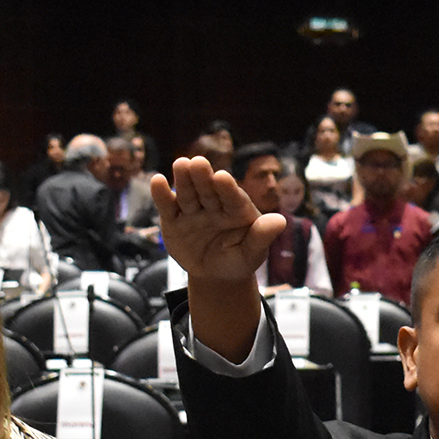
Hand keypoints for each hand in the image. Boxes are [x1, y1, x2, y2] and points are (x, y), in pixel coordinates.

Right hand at [151, 156, 279, 285]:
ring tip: (181, 164)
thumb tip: (280, 221)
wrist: (216, 276)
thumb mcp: (252, 254)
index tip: (223, 177)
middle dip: (203, 177)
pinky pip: (168, 207)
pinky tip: (158, 181)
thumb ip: (262, 237)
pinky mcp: (174, 220)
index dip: (228, 189)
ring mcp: (193, 211)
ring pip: (188, 194)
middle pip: (208, 190)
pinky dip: (161, 194)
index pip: (233, 198)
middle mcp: (215, 205)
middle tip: (199, 163)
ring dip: (183, 179)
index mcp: (237, 210)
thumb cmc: (239, 261)